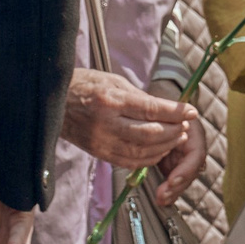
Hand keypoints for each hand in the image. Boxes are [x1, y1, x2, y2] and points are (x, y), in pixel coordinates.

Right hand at [61, 68, 194, 167]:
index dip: (175, 112)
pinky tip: (160, 150)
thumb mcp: (113, 81)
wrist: (53, 103)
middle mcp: (106, 124)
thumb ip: (140, 97)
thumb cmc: (84, 86)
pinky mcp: (99, 153)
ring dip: (165, 146)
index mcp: (111, 100)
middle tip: (185, 125)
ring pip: (142, 152)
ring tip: (177, 136)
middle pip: (150, 134)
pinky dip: (149, 159)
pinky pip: (130, 162)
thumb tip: (167, 110)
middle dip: (173, 130)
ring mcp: (102, 142)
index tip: (191, 111)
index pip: (151, 109)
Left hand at [149, 79, 208, 204]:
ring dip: (173, 191)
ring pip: (184, 179)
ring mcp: (185, 158)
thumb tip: (173, 128)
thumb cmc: (163, 111)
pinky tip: (162, 199)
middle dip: (178, 185)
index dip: (185, 170)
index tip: (172, 180)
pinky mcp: (176, 165)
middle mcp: (192, 147)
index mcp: (193, 134)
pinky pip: (175, 180)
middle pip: (190, 172)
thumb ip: (166, 123)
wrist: (159, 110)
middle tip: (163, 194)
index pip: (196, 155)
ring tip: (161, 198)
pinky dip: (169, 190)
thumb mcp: (165, 115)